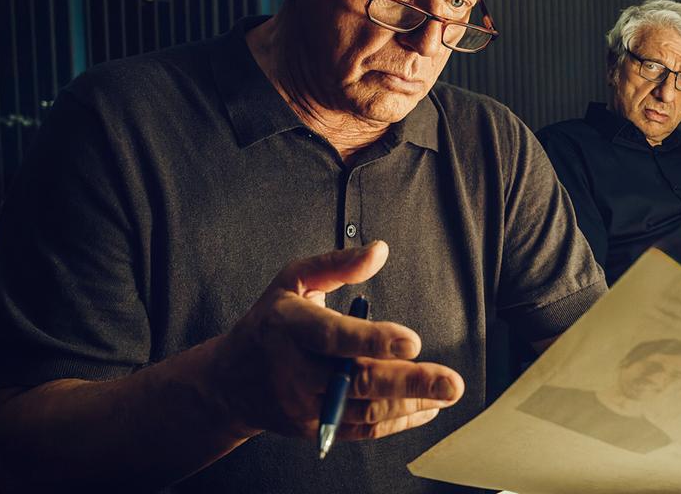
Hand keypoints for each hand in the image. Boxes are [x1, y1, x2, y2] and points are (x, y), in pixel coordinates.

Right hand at [206, 241, 462, 441]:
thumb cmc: (270, 322)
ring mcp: (304, 405)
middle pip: (356, 381)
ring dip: (411, 404)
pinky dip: (398, 422)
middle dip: (408, 383)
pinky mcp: (315, 429)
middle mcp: (295, 370)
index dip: (373, 340)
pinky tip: (426, 409)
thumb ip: (337, 264)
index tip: (412, 341)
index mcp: (289, 326)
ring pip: (364, 410)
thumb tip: (380, 251)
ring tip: (446, 393)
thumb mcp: (293, 280)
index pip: (333, 336)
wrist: (229, 382)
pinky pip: (361, 429)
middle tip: (451, 382)